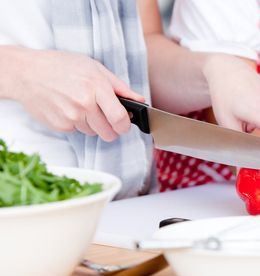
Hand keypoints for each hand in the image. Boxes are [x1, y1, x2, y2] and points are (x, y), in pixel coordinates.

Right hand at [13, 48, 143, 141]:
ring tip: (82, 106)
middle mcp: (84, 104)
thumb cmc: (62, 66)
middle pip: (109, 133)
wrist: (28, 73)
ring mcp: (71, 117)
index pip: (120, 119)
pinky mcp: (60, 125)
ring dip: (93, 124)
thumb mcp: (95, 68)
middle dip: (111, 128)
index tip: (125, 124)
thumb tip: (140, 100)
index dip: (126, 126)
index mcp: (97, 88)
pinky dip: (77, 124)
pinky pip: (78, 131)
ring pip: (94, 133)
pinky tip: (69, 108)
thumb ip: (120, 87)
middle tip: (105, 117)